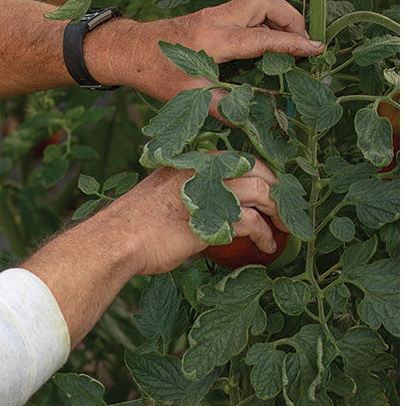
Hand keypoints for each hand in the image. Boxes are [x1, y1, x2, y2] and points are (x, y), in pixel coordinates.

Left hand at [100, 0, 322, 109]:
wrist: (130, 50)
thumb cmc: (155, 75)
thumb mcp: (189, 99)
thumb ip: (224, 108)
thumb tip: (254, 121)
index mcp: (214, 40)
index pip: (264, 38)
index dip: (294, 45)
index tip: (317, 50)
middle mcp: (218, 19)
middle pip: (266, 2)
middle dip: (291, 18)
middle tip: (303, 43)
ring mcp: (215, 12)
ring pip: (258, 2)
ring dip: (278, 17)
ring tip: (289, 42)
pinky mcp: (212, 14)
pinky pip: (246, 9)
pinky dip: (263, 20)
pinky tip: (266, 41)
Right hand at [110, 153, 283, 275]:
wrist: (117, 240)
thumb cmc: (137, 224)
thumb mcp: (169, 197)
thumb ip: (195, 196)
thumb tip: (217, 213)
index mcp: (194, 160)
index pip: (241, 160)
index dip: (264, 174)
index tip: (275, 192)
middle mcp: (205, 169)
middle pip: (258, 172)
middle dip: (279, 191)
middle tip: (287, 210)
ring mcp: (210, 191)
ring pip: (262, 192)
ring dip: (278, 212)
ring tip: (284, 227)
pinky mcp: (213, 217)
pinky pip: (252, 222)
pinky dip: (265, 234)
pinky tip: (268, 245)